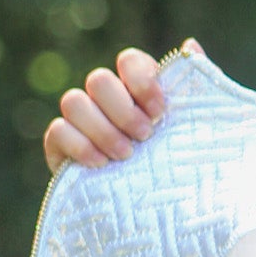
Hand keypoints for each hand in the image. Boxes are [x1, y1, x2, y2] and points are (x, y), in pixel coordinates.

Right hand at [42, 39, 203, 175]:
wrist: (157, 211)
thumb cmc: (180, 165)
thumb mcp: (198, 128)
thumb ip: (196, 88)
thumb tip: (191, 45)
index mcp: (137, 88)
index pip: (129, 61)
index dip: (141, 80)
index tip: (160, 111)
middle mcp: (106, 100)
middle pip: (98, 79)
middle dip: (122, 110)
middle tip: (145, 136)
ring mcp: (81, 121)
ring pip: (73, 101)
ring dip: (102, 129)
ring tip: (127, 156)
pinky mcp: (61, 147)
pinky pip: (58, 131)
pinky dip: (79, 145)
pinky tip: (102, 165)